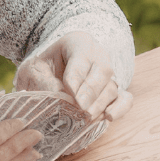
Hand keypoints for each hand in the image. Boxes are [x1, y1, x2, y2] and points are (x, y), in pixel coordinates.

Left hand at [16, 32, 131, 120]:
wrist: (50, 73)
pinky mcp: (114, 91)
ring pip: (113, 86)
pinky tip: (108, 117)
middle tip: (80, 107)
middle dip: (91, 91)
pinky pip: (125, 98)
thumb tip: (61, 97)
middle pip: (103, 70)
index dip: (75, 77)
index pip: (81, 58)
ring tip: (86, 117)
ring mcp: (109, 74)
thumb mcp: (34, 69)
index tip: (69, 93)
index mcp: (78, 42)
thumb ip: (44, 81)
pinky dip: (120, 108)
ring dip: (100, 104)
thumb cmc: (42, 69)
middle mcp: (98, 55)